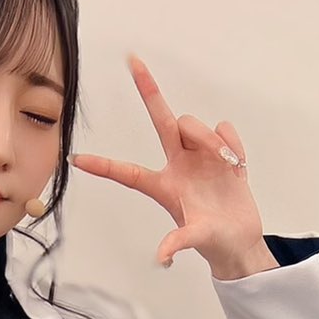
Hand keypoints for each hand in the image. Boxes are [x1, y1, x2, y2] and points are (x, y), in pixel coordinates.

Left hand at [68, 51, 266, 273]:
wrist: (241, 238)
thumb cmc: (214, 241)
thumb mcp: (195, 241)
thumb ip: (178, 243)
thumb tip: (162, 257)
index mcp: (163, 185)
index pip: (128, 172)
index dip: (103, 166)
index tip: (77, 159)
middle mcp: (178, 163)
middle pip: (161, 120)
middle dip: (149, 90)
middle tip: (133, 60)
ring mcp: (200, 154)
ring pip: (195, 124)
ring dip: (210, 141)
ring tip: (225, 165)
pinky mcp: (223, 150)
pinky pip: (224, 129)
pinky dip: (231, 143)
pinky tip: (236, 164)